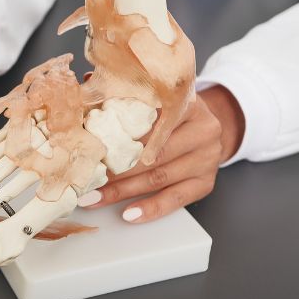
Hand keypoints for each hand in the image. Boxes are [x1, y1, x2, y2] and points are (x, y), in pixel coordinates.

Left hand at [78, 85, 244, 222]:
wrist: (211, 125)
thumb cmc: (173, 112)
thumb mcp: (156, 97)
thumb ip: (125, 93)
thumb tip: (88, 83)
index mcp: (187, 103)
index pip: (151, 119)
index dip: (119, 133)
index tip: (91, 144)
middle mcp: (203, 130)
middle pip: (153, 152)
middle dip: (115, 168)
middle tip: (86, 177)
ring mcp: (207, 158)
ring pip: (159, 177)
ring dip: (123, 191)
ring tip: (94, 197)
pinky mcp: (206, 182)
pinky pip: (176, 199)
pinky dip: (151, 208)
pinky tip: (129, 214)